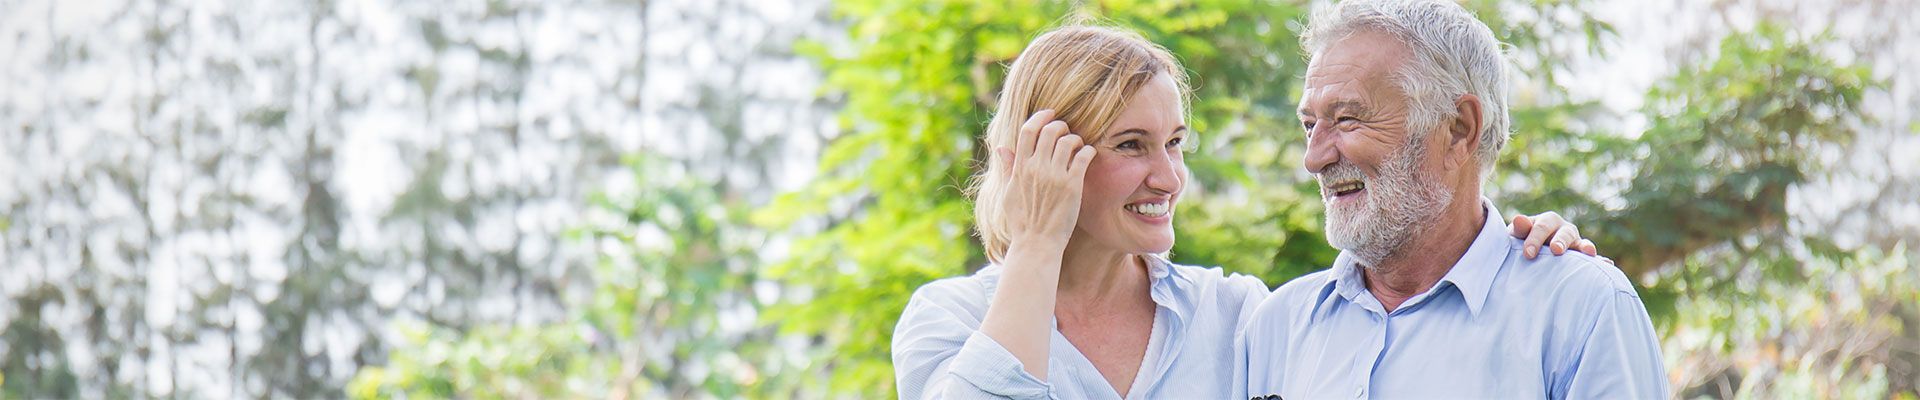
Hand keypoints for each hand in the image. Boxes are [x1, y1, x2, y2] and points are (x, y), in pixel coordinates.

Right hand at [997, 109, 1096, 248]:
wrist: (1036, 244)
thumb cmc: (1022, 222)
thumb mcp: (1008, 193)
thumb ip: (1007, 169)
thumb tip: (1002, 148)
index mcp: (1020, 168)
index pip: (1028, 130)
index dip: (1041, 117)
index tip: (1050, 114)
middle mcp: (1036, 168)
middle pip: (1050, 131)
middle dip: (1061, 125)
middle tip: (1066, 132)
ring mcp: (1054, 176)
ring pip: (1069, 140)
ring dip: (1076, 139)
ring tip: (1077, 147)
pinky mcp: (1072, 185)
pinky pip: (1083, 156)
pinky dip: (1088, 151)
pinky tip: (1088, 156)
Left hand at [1509, 211, 1605, 261]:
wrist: (1533, 254)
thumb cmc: (1523, 242)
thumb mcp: (1518, 236)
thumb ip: (1520, 229)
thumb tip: (1518, 219)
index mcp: (1547, 221)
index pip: (1541, 227)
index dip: (1534, 240)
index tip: (1528, 254)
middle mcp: (1564, 230)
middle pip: (1564, 233)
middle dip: (1560, 241)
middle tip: (1556, 250)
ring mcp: (1576, 243)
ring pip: (1581, 243)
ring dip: (1585, 247)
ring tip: (1589, 252)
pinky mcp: (1583, 256)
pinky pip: (1594, 258)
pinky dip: (1600, 260)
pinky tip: (1607, 264)